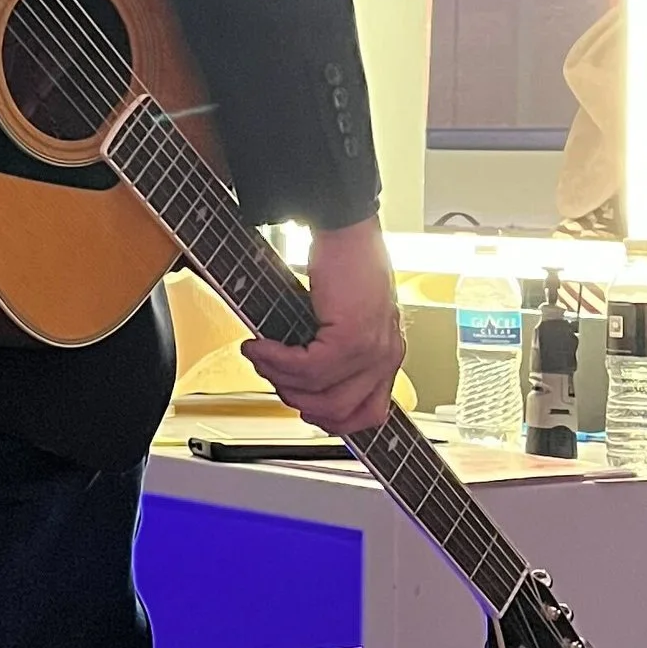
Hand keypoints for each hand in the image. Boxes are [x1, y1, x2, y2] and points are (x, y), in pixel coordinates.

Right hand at [243, 215, 402, 437]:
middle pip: (339, 413)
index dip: (331, 420)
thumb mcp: (344, 319)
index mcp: (386, 357)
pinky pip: (307, 369)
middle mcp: (386, 358)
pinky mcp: (352, 339)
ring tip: (261, 357)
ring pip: (319, 395)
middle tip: (272, 374)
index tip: (303, 408)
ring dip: (279, 379)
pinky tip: (260, 346)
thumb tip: (296, 383)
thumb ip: (332, 354)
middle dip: (295, 399)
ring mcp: (372, 352)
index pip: (369, 415)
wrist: (346, 227)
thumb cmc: (345, 263)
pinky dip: (275, 361)